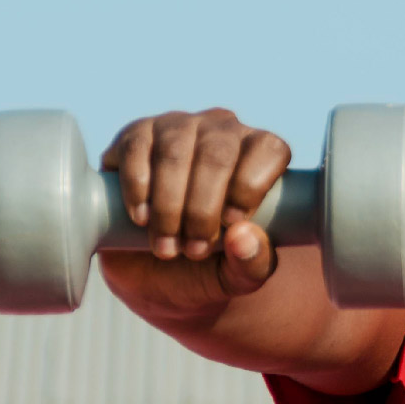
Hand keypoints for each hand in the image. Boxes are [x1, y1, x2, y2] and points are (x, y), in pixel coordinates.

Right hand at [94, 108, 291, 314]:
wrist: (152, 273)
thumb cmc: (208, 267)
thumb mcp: (238, 276)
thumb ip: (254, 263)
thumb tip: (243, 236)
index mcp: (260, 155)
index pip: (269, 149)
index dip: (250, 186)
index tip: (230, 224)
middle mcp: (221, 131)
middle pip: (218, 153)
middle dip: (203, 208)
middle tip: (193, 250)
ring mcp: (176, 128)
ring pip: (175, 152)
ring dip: (169, 205)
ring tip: (166, 246)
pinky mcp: (134, 137)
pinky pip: (136, 149)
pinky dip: (138, 187)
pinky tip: (140, 218)